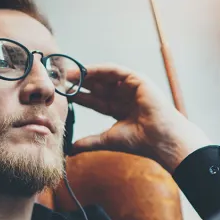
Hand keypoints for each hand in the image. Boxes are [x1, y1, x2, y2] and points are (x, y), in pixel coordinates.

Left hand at [70, 64, 211, 172]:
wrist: (159, 139)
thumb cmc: (140, 141)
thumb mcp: (107, 139)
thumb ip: (89, 142)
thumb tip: (70, 149)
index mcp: (119, 110)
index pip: (95, 101)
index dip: (79, 96)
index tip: (62, 94)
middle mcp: (125, 97)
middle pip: (98, 87)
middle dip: (79, 83)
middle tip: (60, 80)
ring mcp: (132, 87)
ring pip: (105, 77)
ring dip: (86, 74)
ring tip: (69, 74)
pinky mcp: (138, 80)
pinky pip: (115, 71)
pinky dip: (100, 70)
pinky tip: (85, 71)